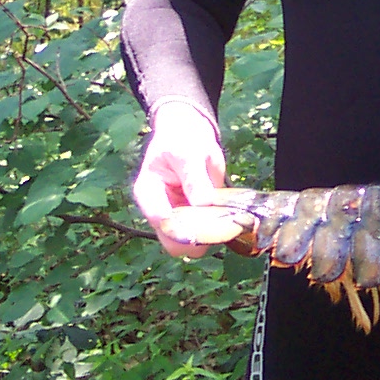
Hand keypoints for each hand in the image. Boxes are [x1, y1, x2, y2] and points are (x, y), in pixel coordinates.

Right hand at [131, 101, 226, 259]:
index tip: (208, 224)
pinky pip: (204, 237)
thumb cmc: (184, 140)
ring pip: (190, 245)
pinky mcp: (193, 221)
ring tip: (229, 220)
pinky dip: (217, 233)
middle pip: (173, 242)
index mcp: (148, 192)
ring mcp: (176, 218)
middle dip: (198, 239)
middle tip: (223, 224)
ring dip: (210, 238)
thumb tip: (203, 204)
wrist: (191, 135)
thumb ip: (195, 179)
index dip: (183, 229)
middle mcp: (158, 211)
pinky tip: (230, 219)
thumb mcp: (190, 153)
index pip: (161, 220)